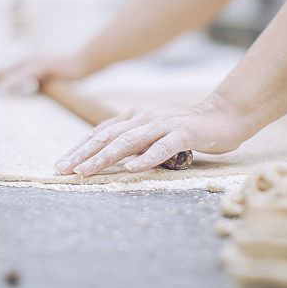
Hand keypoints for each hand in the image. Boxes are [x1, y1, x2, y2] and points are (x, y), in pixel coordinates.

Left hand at [0, 54, 91, 92]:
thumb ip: (29, 87)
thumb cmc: (62, 75)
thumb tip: (17, 96)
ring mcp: (34, 62)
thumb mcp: (43, 81)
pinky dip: (16, 79)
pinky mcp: (45, 66)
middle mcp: (25, 61)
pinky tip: (7, 87)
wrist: (82, 63)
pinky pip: (27, 73)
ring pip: (9, 71)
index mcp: (23, 65)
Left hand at [54, 94, 254, 176]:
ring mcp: (164, 124)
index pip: (101, 132)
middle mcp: (145, 117)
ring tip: (86, 172)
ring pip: (128, 141)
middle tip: (62, 170)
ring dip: (104, 157)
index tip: (61, 164)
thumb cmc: (187, 127)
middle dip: (82, 153)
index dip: (79, 147)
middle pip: (107, 136)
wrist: (225, 115)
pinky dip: (146, 158)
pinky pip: (162, 147)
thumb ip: (133, 139)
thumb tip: (106, 154)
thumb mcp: (154, 131)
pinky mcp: (184, 133)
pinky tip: (131, 170)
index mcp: (135, 116)